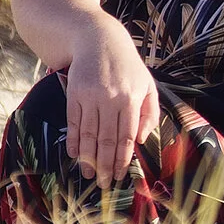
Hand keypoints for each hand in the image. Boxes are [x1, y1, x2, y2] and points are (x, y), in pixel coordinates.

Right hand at [65, 14, 159, 187]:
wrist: (98, 39)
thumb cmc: (127, 66)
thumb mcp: (147, 85)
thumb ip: (149, 113)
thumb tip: (140, 140)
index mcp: (131, 99)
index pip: (126, 136)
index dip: (121, 159)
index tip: (118, 176)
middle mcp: (110, 98)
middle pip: (106, 139)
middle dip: (104, 165)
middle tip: (102, 184)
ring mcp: (90, 96)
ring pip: (89, 134)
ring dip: (88, 157)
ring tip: (88, 174)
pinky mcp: (74, 93)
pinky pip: (74, 122)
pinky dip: (74, 140)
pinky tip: (74, 154)